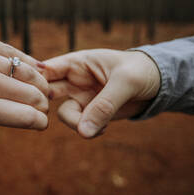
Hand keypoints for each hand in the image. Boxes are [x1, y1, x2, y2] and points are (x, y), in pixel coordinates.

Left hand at [0, 0, 48, 169]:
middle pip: (33, 94)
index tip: (39, 125)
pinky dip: (29, 61)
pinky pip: (12, 51)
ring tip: (41, 89)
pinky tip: (36, 66)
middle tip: (40, 109)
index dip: (39, 123)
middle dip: (43, 105)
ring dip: (40, 83)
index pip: (26, 117)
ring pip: (27, 71)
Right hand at [42, 49, 159, 137]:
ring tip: (96, 127)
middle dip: (46, 105)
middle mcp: (74, 80)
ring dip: (76, 123)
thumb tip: (83, 132)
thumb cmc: (141, 71)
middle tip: (49, 115)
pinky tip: (103, 129)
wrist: (159, 84)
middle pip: (47, 92)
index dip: (35, 81)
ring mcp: (81, 97)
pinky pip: (80, 125)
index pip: (47, 68)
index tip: (34, 97)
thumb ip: (104, 105)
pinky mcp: (91, 113)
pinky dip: (88, 130)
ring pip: (63, 113)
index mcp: (78, 62)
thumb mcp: (125, 83)